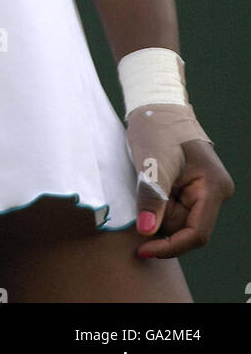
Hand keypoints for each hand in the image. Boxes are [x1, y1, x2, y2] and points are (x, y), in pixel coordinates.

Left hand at [126, 104, 234, 258]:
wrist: (154, 104)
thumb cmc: (157, 127)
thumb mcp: (152, 164)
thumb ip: (151, 198)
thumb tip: (147, 231)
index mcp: (213, 188)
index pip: (196, 233)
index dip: (170, 247)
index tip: (143, 249)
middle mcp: (213, 193)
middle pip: (185, 229)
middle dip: (160, 223)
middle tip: (140, 202)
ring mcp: (203, 192)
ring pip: (177, 221)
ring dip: (157, 213)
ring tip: (146, 184)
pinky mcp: (190, 189)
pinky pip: (172, 210)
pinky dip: (157, 206)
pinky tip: (149, 188)